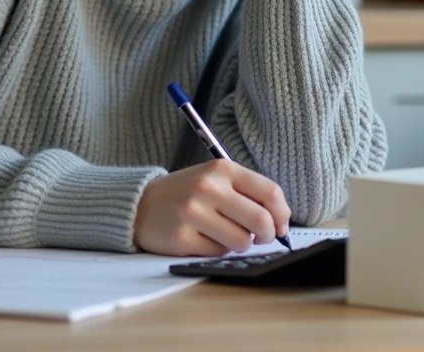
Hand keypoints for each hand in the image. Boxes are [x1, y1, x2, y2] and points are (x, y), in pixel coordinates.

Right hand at [134, 159, 290, 256]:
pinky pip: (219, 253)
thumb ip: (247, 193)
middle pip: (261, 220)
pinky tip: (204, 239)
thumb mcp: (215, 179)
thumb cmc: (187, 193)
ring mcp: (193, 213)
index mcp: (222, 169)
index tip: (281, 225)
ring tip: (226, 235)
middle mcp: (208, 187)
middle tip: (261, 238)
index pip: (270, 192)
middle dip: (268, 235)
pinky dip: (218, 250)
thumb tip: (280, 222)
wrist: (141, 204)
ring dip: (240, 244)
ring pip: (242, 241)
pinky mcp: (182, 238)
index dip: (282, 214)